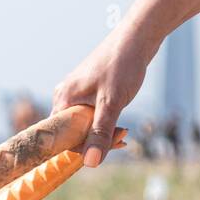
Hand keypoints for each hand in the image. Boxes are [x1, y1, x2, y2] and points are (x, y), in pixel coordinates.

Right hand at [52, 26, 150, 166]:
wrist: (138, 36)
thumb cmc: (123, 65)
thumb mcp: (112, 104)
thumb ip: (100, 134)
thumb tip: (90, 164)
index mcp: (63, 100)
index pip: (61, 138)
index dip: (82, 148)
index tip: (107, 146)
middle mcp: (64, 96)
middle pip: (72, 132)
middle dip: (95, 141)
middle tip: (122, 137)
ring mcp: (74, 92)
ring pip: (83, 124)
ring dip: (102, 132)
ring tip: (123, 130)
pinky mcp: (86, 90)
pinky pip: (89, 114)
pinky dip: (104, 121)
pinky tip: (119, 122)